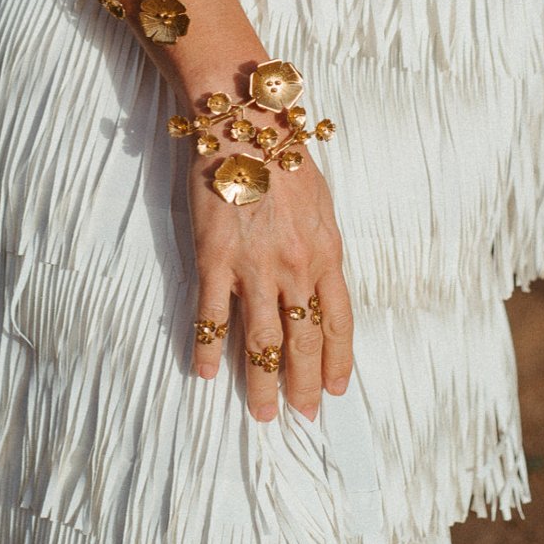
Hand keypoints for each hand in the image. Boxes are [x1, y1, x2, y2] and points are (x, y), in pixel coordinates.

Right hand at [188, 155, 353, 421]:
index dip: (338, 361)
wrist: (243, 128)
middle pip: (303, 341)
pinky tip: (205, 373)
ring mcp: (253, 268)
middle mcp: (295, 269)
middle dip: (304, 383)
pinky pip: (211, 316)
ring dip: (261, 382)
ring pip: (260, 340)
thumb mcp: (320, 205)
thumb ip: (320, 247)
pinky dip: (207, 348)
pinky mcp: (214, 260)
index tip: (337, 389)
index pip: (337, 322)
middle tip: (303, 415)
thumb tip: (319, 281)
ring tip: (262, 413)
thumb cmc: (283, 159)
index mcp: (326, 254)